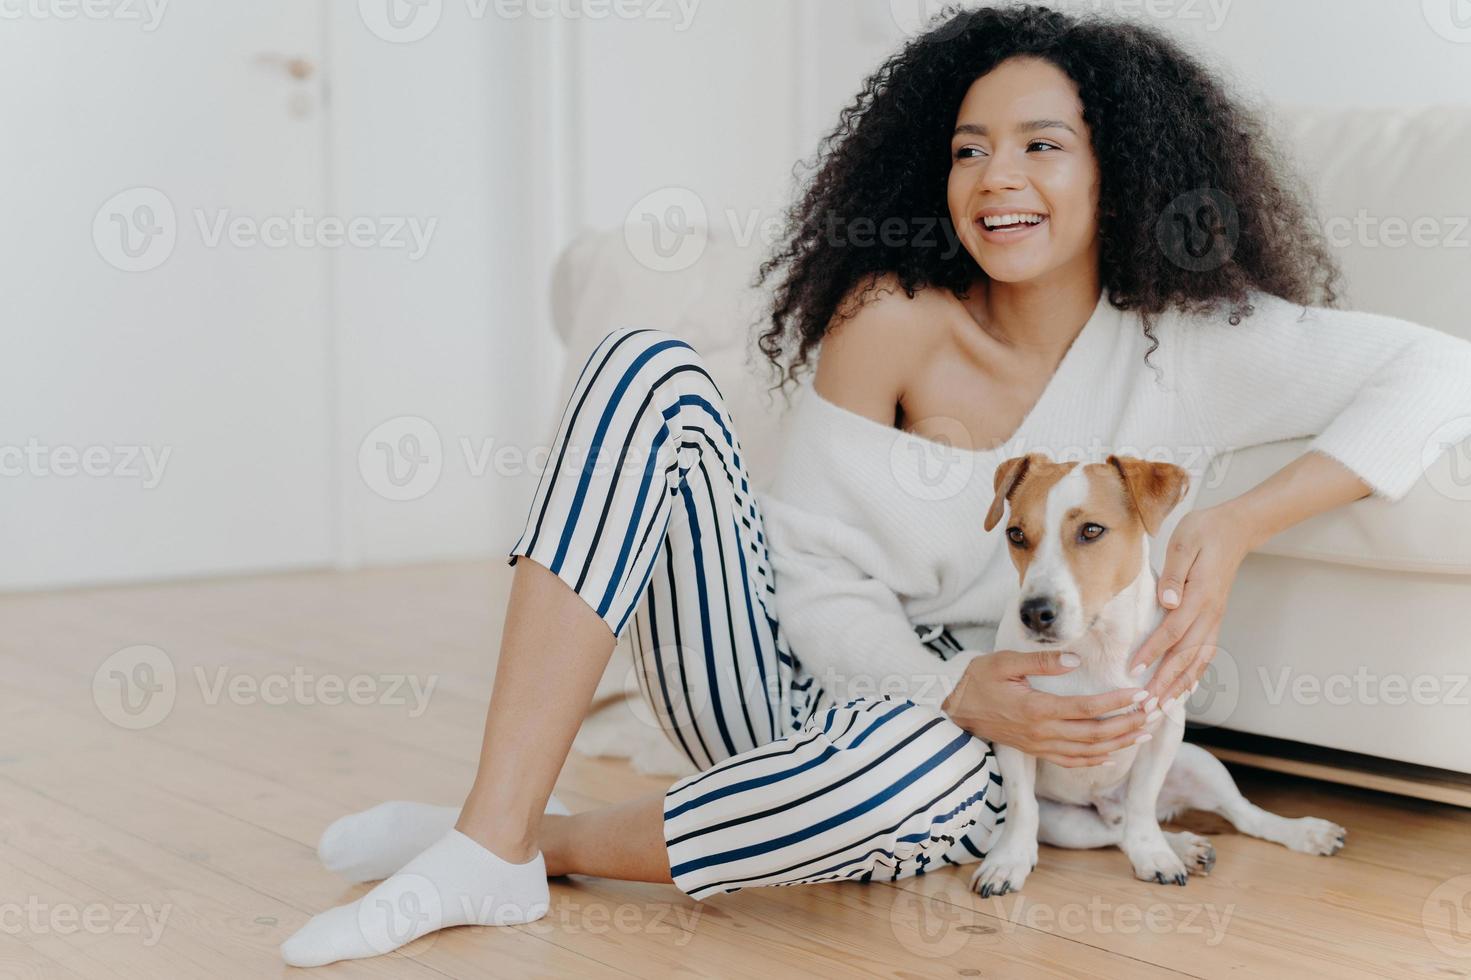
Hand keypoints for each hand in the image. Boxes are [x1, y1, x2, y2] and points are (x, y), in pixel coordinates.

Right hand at [941, 649, 1156, 767]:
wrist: (954, 711)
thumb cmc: (977, 682)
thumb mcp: (1004, 662)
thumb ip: (1040, 662)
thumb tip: (1073, 660)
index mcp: (1037, 709)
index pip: (1087, 709)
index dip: (1116, 703)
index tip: (1139, 694)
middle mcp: (1042, 732)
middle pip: (1095, 734)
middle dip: (1128, 724)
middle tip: (1152, 712)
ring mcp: (1040, 745)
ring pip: (1088, 751)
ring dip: (1119, 743)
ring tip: (1144, 732)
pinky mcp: (1036, 750)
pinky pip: (1071, 760)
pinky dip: (1095, 759)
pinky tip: (1112, 754)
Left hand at [1128, 505, 1254, 704]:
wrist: (1235, 529)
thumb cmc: (1205, 532)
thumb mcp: (1184, 543)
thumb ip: (1175, 574)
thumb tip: (1167, 601)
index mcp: (1199, 596)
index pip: (1172, 631)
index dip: (1152, 652)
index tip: (1133, 670)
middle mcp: (1210, 613)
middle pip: (1185, 655)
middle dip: (1165, 683)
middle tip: (1145, 706)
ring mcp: (1215, 618)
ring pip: (1198, 660)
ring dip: (1179, 686)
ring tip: (1161, 707)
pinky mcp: (1214, 619)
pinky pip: (1206, 653)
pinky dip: (1195, 674)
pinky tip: (1183, 688)